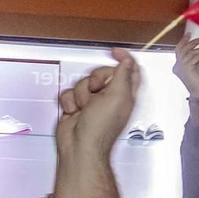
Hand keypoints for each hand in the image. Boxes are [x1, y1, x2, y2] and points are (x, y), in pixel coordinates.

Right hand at [53, 47, 140, 164]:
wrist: (79, 146)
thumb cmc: (100, 127)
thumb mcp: (118, 96)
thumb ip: (122, 75)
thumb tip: (127, 61)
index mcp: (125, 94)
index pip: (129, 70)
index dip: (124, 58)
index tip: (113, 51)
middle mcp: (109, 97)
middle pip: (102, 73)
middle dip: (95, 79)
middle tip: (96, 90)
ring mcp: (91, 103)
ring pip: (83, 82)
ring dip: (80, 94)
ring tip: (84, 108)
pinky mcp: (76, 108)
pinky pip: (69, 93)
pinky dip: (69, 102)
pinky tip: (73, 113)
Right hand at [173, 31, 198, 104]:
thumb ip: (198, 55)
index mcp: (179, 67)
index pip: (178, 51)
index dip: (183, 41)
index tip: (189, 35)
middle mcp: (177, 66)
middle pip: (181, 49)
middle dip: (191, 42)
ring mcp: (180, 67)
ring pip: (190, 52)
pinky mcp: (186, 67)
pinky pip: (195, 56)